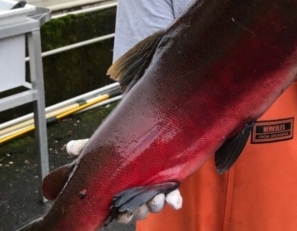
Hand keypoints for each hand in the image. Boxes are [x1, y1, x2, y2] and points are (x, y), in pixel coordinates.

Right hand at [65, 139, 182, 222]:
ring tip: (155, 197)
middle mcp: (137, 192)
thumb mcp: (105, 145)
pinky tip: (175, 202)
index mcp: (121, 190)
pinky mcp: (169, 182)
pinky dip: (174, 200)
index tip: (121, 211)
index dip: (121, 213)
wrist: (151, 135)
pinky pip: (173, 197)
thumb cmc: (124, 144)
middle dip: (139, 210)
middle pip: (138, 209)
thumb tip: (69, 147)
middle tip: (140, 205)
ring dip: (155, 203)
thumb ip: (86, 147)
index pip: (118, 208)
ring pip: (154, 204)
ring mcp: (153, 188)